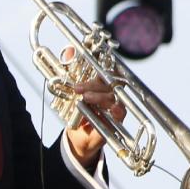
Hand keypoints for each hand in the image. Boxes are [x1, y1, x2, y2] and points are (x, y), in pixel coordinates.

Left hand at [61, 46, 126, 169]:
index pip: (104, 71)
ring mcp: (116, 105)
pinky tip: (105, 108)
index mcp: (101, 85)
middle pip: (108, 82)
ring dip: (99, 96)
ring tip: (85, 98)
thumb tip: (69, 50)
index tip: (87, 67)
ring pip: (112, 96)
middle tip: (77, 89)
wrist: (78, 137)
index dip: (99, 65)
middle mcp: (110, 93)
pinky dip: (113, 109)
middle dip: (92, 84)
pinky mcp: (118, 119)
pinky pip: (120, 111)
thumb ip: (71, 72)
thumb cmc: (77, 113)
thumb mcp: (70, 93)